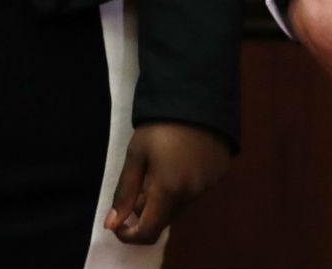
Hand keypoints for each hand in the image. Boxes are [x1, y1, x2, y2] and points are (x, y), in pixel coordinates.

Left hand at [103, 121, 229, 244]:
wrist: (197, 96)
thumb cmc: (159, 124)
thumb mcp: (136, 155)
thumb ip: (125, 192)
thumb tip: (112, 223)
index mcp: (168, 190)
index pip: (149, 231)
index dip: (130, 235)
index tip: (119, 224)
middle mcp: (192, 193)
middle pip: (165, 219)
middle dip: (147, 212)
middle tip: (138, 186)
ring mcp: (208, 185)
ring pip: (180, 206)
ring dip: (165, 199)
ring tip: (158, 168)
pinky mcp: (219, 175)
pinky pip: (196, 191)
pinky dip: (183, 187)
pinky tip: (178, 161)